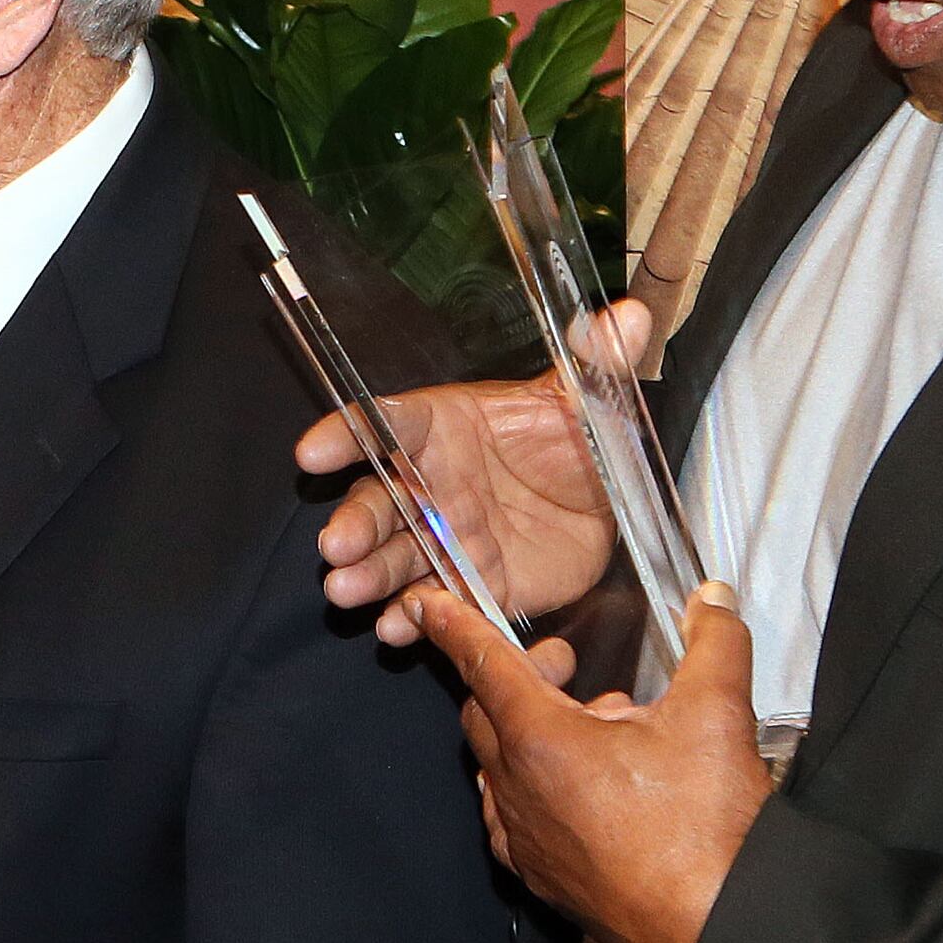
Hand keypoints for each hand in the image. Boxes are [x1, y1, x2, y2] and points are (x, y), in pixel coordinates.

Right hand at [296, 300, 651, 644]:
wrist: (607, 504)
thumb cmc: (579, 440)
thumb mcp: (590, 399)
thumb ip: (598, 361)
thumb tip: (629, 316)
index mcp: (446, 428)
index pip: (388, 424)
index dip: (347, 435)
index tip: (313, 452)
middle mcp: (433, 484)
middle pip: (379, 500)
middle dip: (354, 523)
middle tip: (335, 546)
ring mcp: (447, 538)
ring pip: (395, 557)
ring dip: (369, 574)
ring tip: (347, 590)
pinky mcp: (472, 584)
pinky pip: (438, 600)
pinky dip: (411, 615)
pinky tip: (397, 625)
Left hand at [409, 581, 769, 942]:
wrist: (721, 926)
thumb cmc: (707, 832)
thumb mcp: (717, 715)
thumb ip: (714, 643)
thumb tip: (712, 600)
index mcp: (541, 741)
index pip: (482, 665)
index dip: (454, 626)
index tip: (426, 603)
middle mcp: (516, 790)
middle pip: (486, 713)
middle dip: (516, 677)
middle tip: (562, 664)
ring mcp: (524, 839)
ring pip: (499, 767)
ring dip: (532, 734)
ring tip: (598, 728)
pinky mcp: (541, 876)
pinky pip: (513, 816)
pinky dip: (535, 786)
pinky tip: (585, 786)